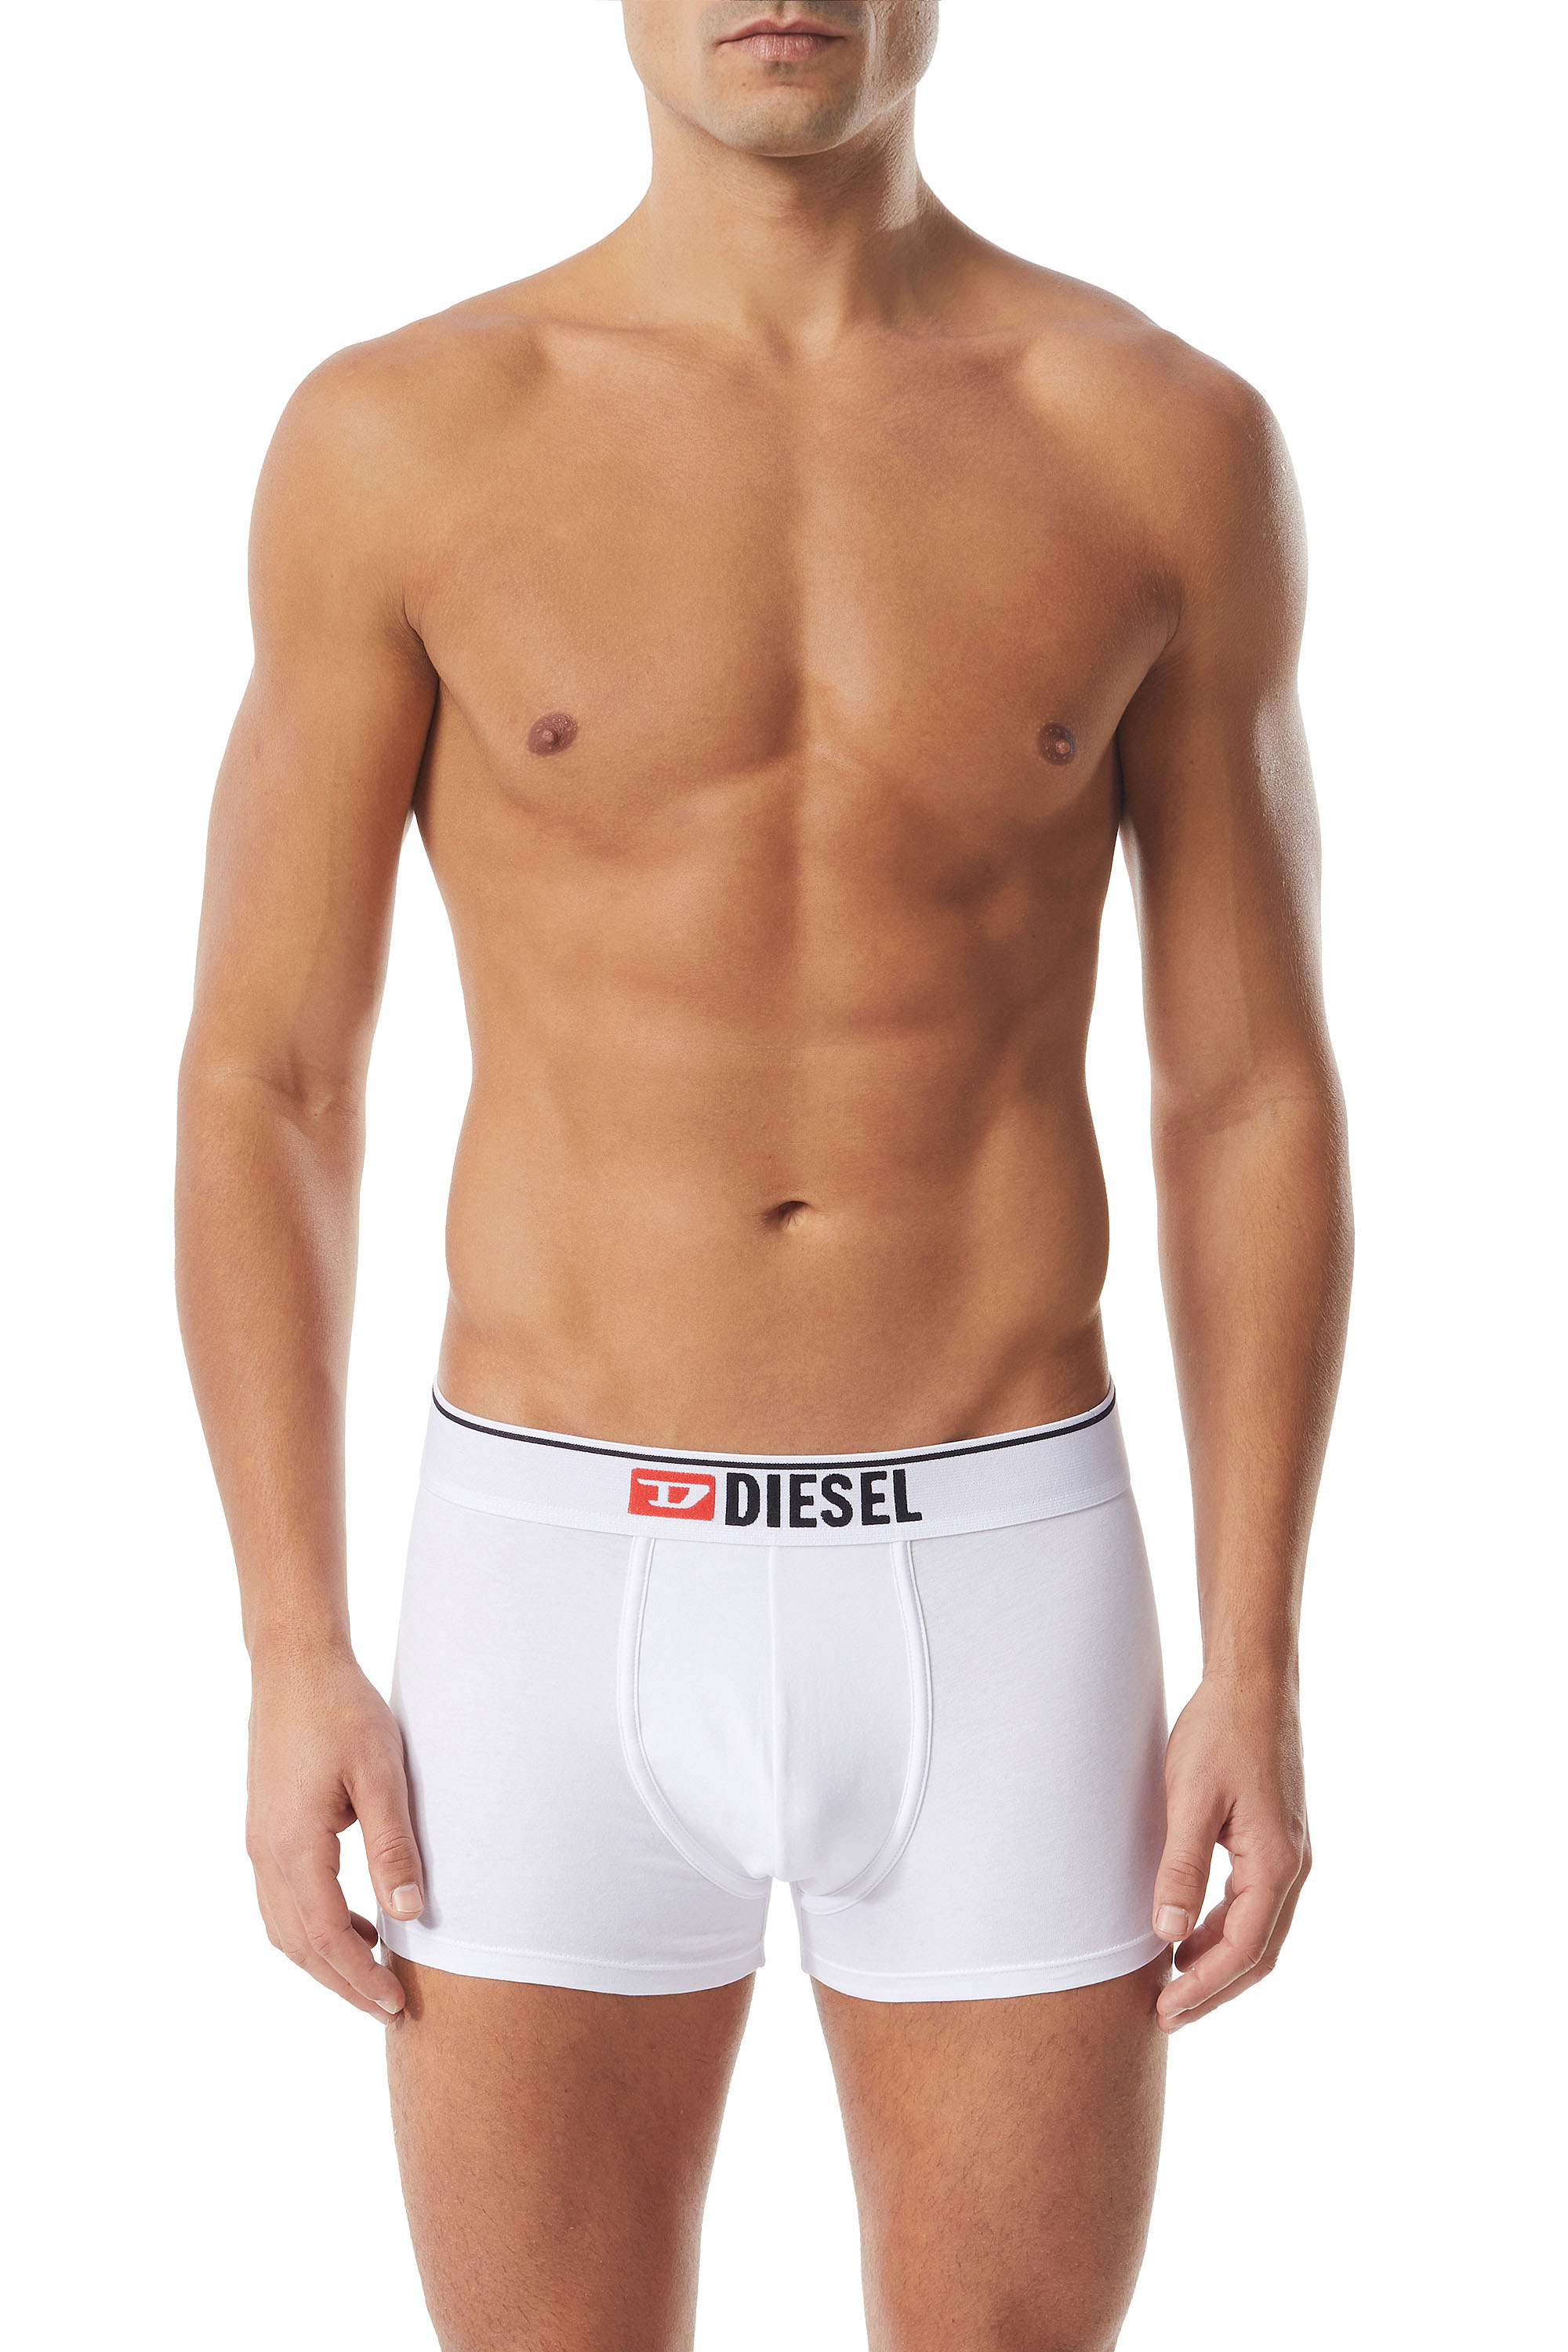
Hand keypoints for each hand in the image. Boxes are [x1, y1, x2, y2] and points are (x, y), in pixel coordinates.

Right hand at [245, 1644, 425, 2020]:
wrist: (294, 1665)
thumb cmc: (342, 1710)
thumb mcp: (381, 1773)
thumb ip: (393, 1844)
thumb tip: (412, 1911)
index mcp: (293, 1846)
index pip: (327, 1936)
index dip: (360, 1976)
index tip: (395, 2004)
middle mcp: (266, 1854)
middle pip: (300, 1945)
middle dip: (343, 1983)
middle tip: (387, 2010)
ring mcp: (259, 1843)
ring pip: (285, 1928)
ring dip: (325, 1960)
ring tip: (371, 1977)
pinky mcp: (265, 1830)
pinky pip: (282, 1901)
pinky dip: (313, 1928)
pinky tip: (353, 1922)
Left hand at [1151, 1668, 1309, 2031]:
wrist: (1252, 1684)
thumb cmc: (1220, 1733)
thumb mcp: (1190, 1800)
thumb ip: (1182, 1868)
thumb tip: (1170, 1934)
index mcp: (1276, 1863)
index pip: (1244, 1950)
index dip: (1205, 1987)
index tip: (1166, 2011)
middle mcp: (1293, 1866)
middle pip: (1258, 1952)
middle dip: (1214, 1988)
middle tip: (1166, 2015)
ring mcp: (1289, 1853)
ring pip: (1259, 1930)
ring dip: (1219, 1960)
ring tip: (1172, 1981)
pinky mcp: (1276, 1839)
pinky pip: (1255, 1903)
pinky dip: (1225, 1928)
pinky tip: (1190, 1931)